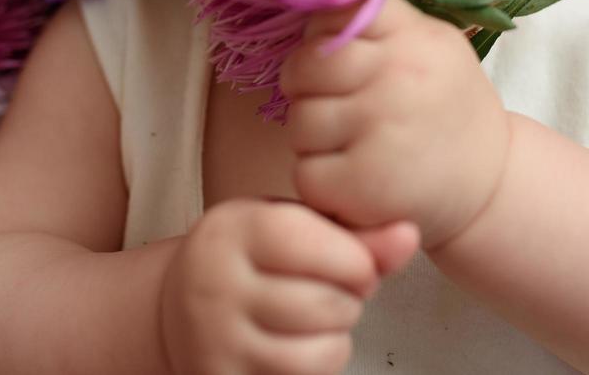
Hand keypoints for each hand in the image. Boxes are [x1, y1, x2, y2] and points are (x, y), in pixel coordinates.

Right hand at [158, 198, 419, 374]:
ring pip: (319, 352)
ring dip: (337, 338)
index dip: (357, 260)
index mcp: (235, 229)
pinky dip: (318, 366)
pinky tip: (300, 344)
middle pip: (326, 304)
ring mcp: (216, 340)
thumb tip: (409, 235)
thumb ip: (355, 232)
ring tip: (320, 318)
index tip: (356, 263)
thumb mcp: (294, 227)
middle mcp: (217, 284)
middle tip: (337, 291)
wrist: (179, 307)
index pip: (318, 245)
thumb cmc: (253, 258)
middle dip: (351, 300)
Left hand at [279, 0, 512, 249]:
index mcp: (414, 37)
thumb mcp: (431, 47)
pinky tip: (352, 178)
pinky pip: (306, 171)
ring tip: (350, 144)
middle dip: (307, 87)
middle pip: (306, 65)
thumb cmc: (446, 109)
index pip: (335, 13)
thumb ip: (381, 24)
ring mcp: (380, 129)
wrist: (493, 185)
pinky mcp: (364, 184)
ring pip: (300, 120)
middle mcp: (399, 77)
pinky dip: (321, 180)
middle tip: (334, 105)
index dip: (323, 36)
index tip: (338, 58)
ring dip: (314, 137)